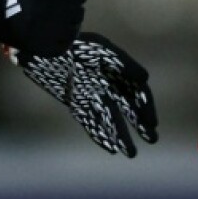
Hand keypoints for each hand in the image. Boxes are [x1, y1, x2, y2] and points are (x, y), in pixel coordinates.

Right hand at [0, 0, 95, 55]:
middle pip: (79, 11)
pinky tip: (54, 30)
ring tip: (55, 17)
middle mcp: (50, 15)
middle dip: (72, 6)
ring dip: (70, 21)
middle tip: (57, 4)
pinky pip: (65, 44)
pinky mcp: (41, 49)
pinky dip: (63, 37)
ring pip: (75, 28)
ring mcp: (46, 34)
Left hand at [17, 32, 157, 156]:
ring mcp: (90, 94)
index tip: (152, 124)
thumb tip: (146, 78)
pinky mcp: (75, 103)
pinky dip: (100, 135)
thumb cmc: (75, 46)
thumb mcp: (102, 50)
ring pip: (109, 119)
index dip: (146, 108)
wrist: (45, 48)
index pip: (137, 92)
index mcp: (116, 70)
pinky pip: (90, 122)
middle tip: (152, 140)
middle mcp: (106, 84)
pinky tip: (111, 149)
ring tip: (131, 153)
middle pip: (127, 107)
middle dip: (140, 124)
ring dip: (121, 135)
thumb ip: (123, 64)